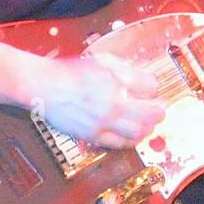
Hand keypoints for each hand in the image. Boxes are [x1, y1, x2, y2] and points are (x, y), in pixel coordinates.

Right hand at [29, 55, 164, 148]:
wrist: (44, 85)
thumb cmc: (70, 71)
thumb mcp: (103, 60)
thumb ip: (125, 69)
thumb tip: (143, 79)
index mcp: (117, 80)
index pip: (151, 87)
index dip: (154, 88)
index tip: (152, 90)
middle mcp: (113, 102)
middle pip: (151, 113)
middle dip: (159, 112)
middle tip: (159, 110)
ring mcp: (103, 121)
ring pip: (138, 131)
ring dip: (148, 128)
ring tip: (148, 124)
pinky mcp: (92, 135)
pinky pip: (119, 143)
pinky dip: (131, 141)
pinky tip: (132, 136)